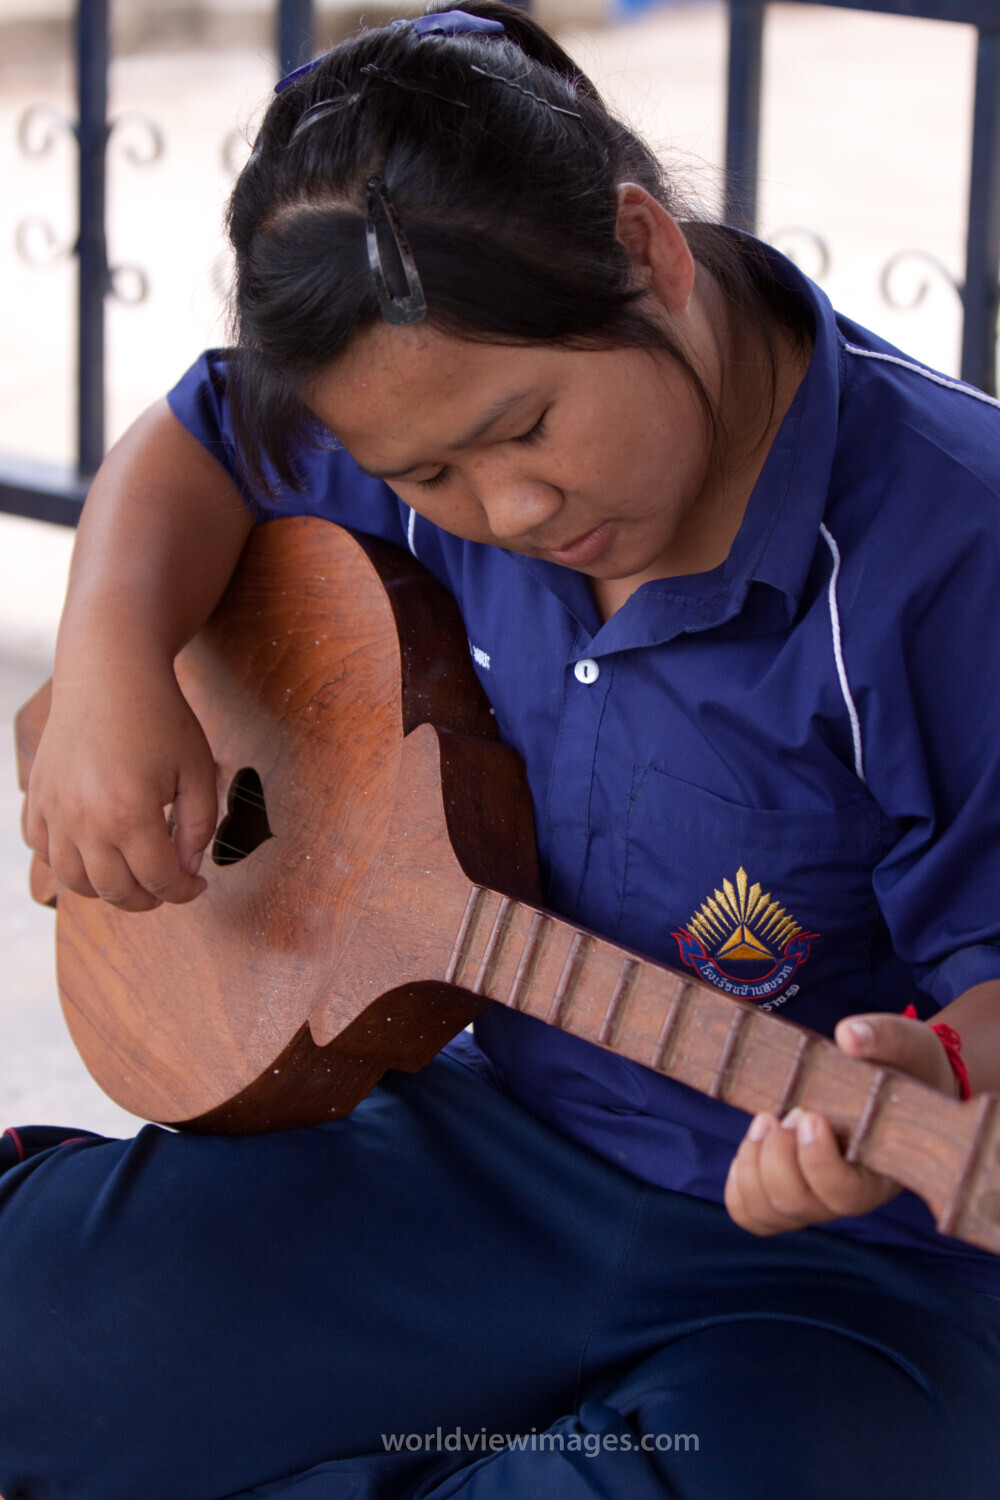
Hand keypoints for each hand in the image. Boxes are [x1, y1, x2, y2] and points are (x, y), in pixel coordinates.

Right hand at [24, 662, 218, 912]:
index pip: (159, 880)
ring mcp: (54, 811)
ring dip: (106, 889)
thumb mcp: (198, 770)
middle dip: (148, 899)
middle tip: (167, 885)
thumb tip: (188, 868)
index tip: (197, 884)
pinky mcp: (37, 798)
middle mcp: (84, 820)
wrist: (109, 673)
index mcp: (129, 814)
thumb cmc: (159, 717)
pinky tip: (94, 849)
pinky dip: (66, 862)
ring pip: (74, 881)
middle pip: (115, 891)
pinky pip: (43, 850)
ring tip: (133, 875)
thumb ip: (199, 827)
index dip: (184, 891)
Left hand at [724, 1010, 959, 1236]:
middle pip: (798, 1203)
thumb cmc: (908, 1067)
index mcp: (883, 1171)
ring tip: (766, 1120)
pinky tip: (753, 1144)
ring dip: (753, 1165)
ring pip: (769, 1212)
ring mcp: (816, 1198)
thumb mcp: (909, 1044)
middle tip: (788, 1111)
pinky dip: (739, 1185)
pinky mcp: (789, 1192)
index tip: (808, 1115)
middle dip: (779, 1154)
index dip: (818, 1162)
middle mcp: (849, 1195)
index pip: (846, 1194)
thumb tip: (848, 1034)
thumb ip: (884, 1037)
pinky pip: (752, 1213)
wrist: (903, 1081)